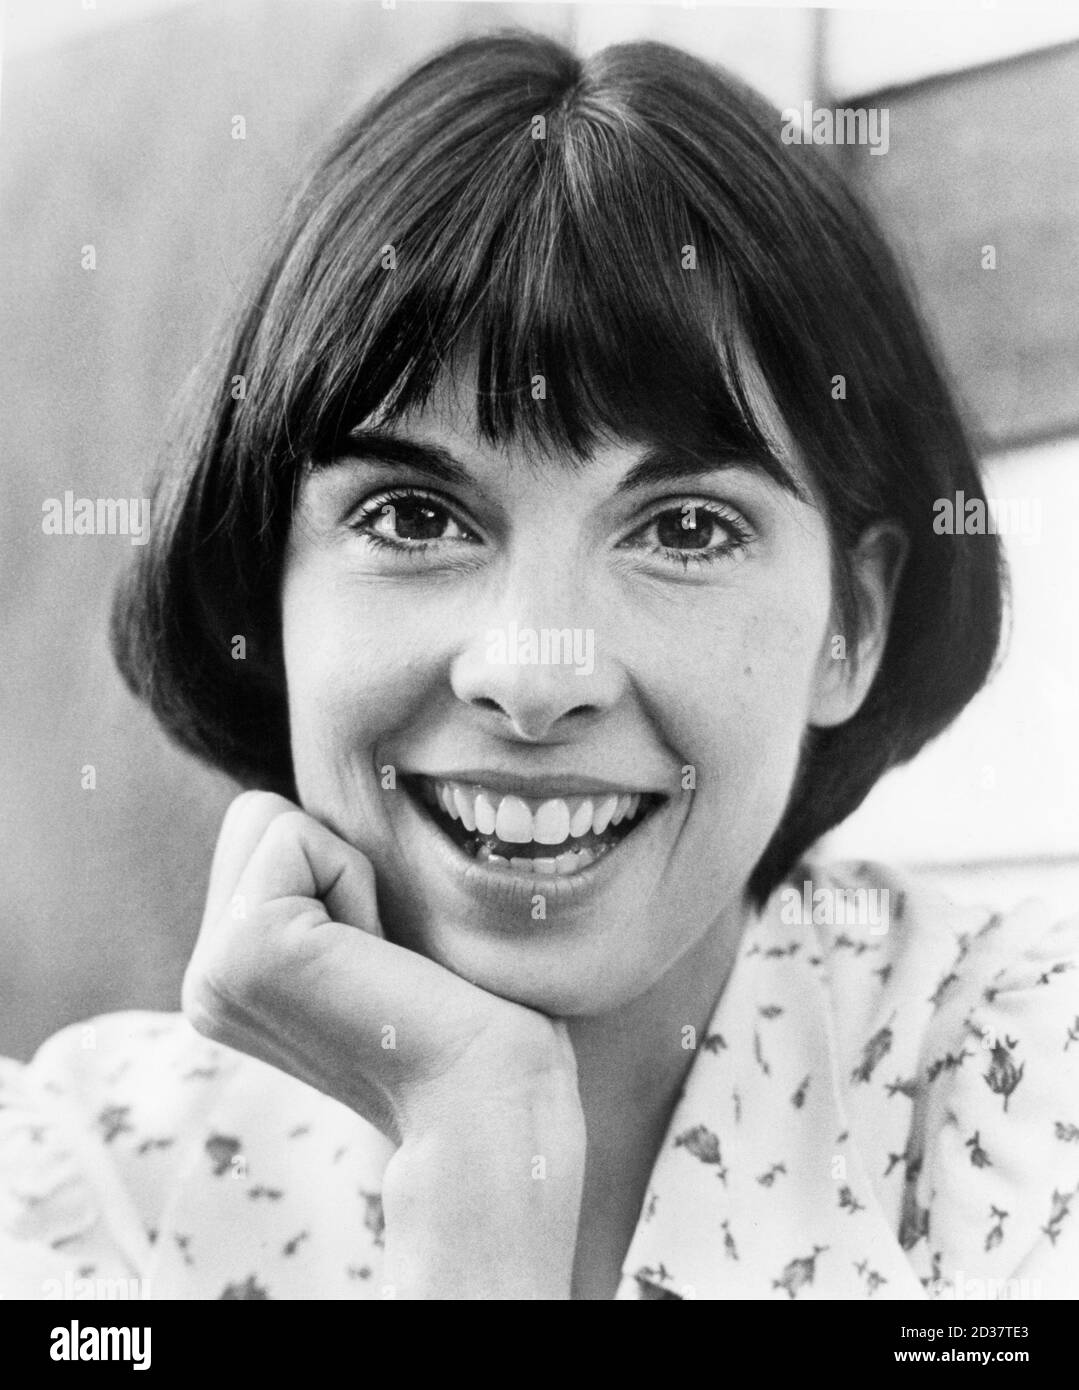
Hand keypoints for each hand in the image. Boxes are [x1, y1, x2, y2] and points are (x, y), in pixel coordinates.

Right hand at [182, 791, 581, 1146]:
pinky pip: (298, 836)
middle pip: (256, 814)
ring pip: (270, 815)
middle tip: (379, 951)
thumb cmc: (464, 1008)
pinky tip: (375, 959)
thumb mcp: (372, 928)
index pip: (263, 830)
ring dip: (347, 870)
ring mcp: (212, 973)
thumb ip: (321, 876)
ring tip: (376, 957)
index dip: (343, 865)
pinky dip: (355, 881)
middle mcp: (205, 981)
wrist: (486, 1089)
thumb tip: (311, 809)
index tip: (381, 953)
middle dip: (335, 858)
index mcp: (232, 976)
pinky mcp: (241, 955)